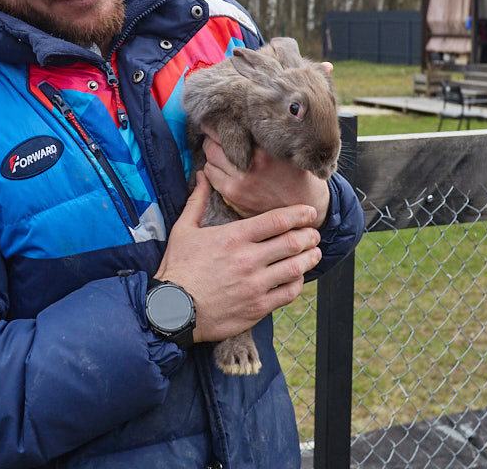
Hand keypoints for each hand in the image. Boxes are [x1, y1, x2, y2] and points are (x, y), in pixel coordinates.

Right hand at [154, 174, 322, 342]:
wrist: (172, 309)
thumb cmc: (178, 268)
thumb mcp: (184, 229)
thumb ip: (197, 201)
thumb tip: (201, 176)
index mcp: (233, 237)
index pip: (277, 220)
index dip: (299, 214)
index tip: (309, 213)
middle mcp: (248, 259)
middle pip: (293, 242)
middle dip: (309, 235)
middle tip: (314, 234)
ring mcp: (255, 285)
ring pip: (296, 267)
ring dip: (310, 258)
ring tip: (314, 253)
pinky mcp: (258, 307)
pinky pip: (289, 292)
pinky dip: (298, 282)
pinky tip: (296, 277)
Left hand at [200, 129, 330, 226]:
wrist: (305, 205)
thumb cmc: (296, 173)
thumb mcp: (286, 150)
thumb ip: (264, 138)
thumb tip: (244, 117)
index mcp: (264, 150)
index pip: (230, 128)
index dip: (220, 123)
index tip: (218, 119)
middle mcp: (250, 164)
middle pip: (213, 142)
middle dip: (212, 137)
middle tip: (214, 134)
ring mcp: (239, 181)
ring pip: (209, 158)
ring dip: (211, 153)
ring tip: (218, 151)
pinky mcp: (233, 194)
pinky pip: (210, 176)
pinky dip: (211, 168)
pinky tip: (219, 167)